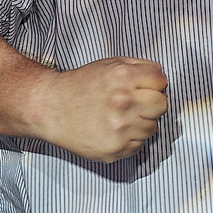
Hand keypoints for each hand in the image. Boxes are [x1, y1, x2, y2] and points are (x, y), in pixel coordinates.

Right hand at [38, 58, 167, 162]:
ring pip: (153, 127)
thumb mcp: (107, 64)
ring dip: (141, 122)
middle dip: (152, 102)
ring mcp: (121, 127)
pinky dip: (130, 138)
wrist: (50, 109)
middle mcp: (124, 102)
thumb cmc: (78, 86)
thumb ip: (137, 66)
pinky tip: (114, 129)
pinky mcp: (116, 148)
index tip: (146, 86)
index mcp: (123, 77)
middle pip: (162, 104)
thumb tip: (161, 77)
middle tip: (136, 103)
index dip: (154, 82)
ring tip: (120, 117)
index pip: (161, 80)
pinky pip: (139, 144)